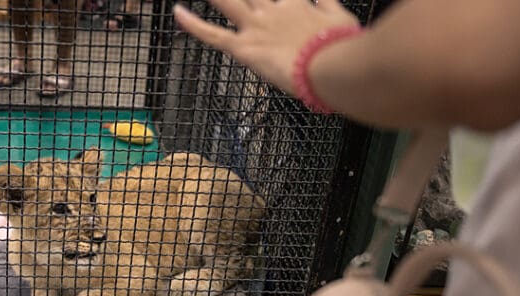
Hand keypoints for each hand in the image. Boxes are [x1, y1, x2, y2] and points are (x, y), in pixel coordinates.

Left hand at [173, 0, 359, 95]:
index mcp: (297, 5)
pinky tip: (177, 12)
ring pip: (228, 3)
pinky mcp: (245, 48)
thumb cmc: (342, 49)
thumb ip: (328, 3)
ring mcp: (258, 27)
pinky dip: (193, 24)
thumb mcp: (341, 19)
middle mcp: (274, 11)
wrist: (334, 66)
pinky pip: (213, 35)